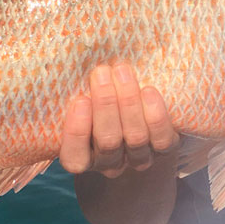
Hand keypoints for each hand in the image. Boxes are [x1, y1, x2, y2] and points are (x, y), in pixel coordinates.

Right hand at [59, 63, 178, 177]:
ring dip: (128, 102)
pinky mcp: (164, 150)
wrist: (141, 118)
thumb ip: (75, 93)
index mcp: (83, 157)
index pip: (75, 157)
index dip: (76, 132)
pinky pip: (161, 139)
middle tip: (101, 72)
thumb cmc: (99, 105)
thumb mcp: (83, 103)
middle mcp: (110, 163)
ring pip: (134, 137)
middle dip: (105, 104)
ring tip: (122, 72)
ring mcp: (138, 159)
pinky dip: (155, 115)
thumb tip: (60, 61)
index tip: (80, 100)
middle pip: (107, 141)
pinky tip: (148, 91)